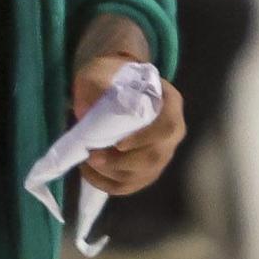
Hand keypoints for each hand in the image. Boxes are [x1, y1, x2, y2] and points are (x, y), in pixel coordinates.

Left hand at [71, 43, 185, 196]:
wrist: (110, 85)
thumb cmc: (108, 77)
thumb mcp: (98, 73)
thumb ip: (95, 88)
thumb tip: (86, 113)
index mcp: (169, 102)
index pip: (167, 126)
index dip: (145, 139)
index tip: (118, 143)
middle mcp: (173, 131)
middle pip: (155, 157)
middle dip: (121, 162)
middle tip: (92, 157)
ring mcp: (162, 152)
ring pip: (143, 175)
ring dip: (112, 174)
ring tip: (87, 162)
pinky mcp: (148, 168)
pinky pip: (132, 184)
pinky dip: (109, 184)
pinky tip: (90, 174)